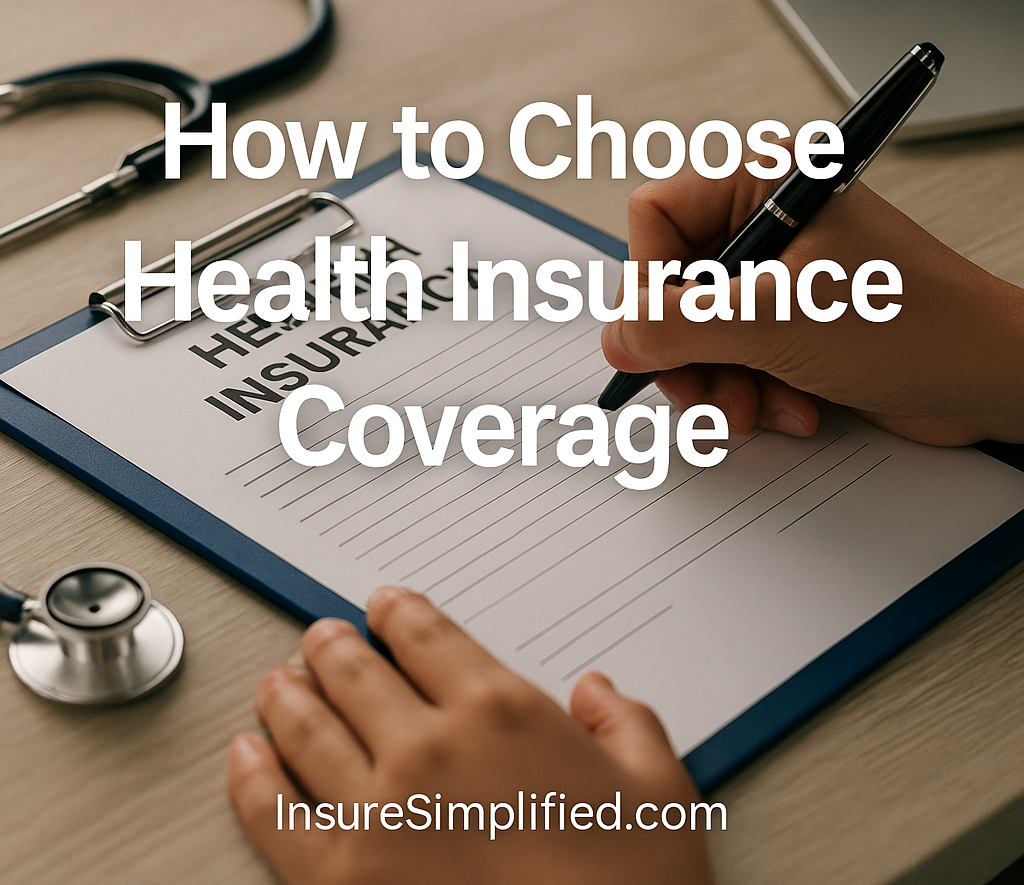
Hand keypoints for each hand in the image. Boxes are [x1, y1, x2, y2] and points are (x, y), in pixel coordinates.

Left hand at [226, 587, 714, 884]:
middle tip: (323, 638)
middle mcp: (430, 747)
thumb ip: (627, 724)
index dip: (396, 611)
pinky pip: (271, 812)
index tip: (385, 608)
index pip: (425, 632)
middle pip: (354, 668)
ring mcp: (378, 812)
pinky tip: (244, 756)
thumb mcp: (660, 793)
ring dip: (285, 694)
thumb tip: (598, 692)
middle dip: (332, 644)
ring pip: (306, 725)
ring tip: (277, 683)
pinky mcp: (341, 881)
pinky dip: (250, 776)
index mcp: (501, 710)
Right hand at [601, 166, 1023, 445]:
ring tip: (754, 408)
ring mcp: (776, 277)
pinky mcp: (787, 323)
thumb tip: (616, 337)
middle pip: (670, 284)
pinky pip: (730, 358)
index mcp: (764, 185)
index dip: (647, 281)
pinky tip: (790, 408)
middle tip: (704, 391)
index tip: (657, 335)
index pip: (656, 216)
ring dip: (718, 383)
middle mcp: (765, 224)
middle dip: (686, 351)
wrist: (988, 381)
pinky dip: (748, 393)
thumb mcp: (775, 321)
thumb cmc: (912, 325)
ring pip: (695, 331)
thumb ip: (678, 326)